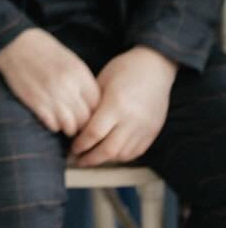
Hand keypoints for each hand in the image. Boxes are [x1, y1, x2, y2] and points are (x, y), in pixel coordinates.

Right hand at [0, 28, 100, 136]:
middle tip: (78, 124)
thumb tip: (92, 103)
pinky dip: (54, 126)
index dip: (95, 112)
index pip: (98, 104)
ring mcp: (52, 96)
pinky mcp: (35, 103)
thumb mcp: (70, 60)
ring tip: (66, 125)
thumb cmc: (44, 50)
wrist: (15, 44)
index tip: (90, 114)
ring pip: (71, 126)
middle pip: (86, 118)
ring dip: (69, 128)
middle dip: (83, 124)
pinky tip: (52, 120)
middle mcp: (68, 86)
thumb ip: (82, 81)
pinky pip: (53, 125)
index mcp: (79, 74)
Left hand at [70, 46, 176, 166]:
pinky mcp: (153, 132)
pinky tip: (110, 154)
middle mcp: (132, 120)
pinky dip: (121, 157)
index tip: (72, 148)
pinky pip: (136, 152)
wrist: (155, 67)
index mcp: (116, 105)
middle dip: (90, 159)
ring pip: (122, 155)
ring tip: (91, 159)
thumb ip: (91, 106)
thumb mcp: (101, 82)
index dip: (80, 145)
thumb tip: (76, 126)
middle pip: (108, 150)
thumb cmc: (124, 70)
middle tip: (77, 160)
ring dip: (105, 160)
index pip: (94, 134)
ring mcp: (144, 128)